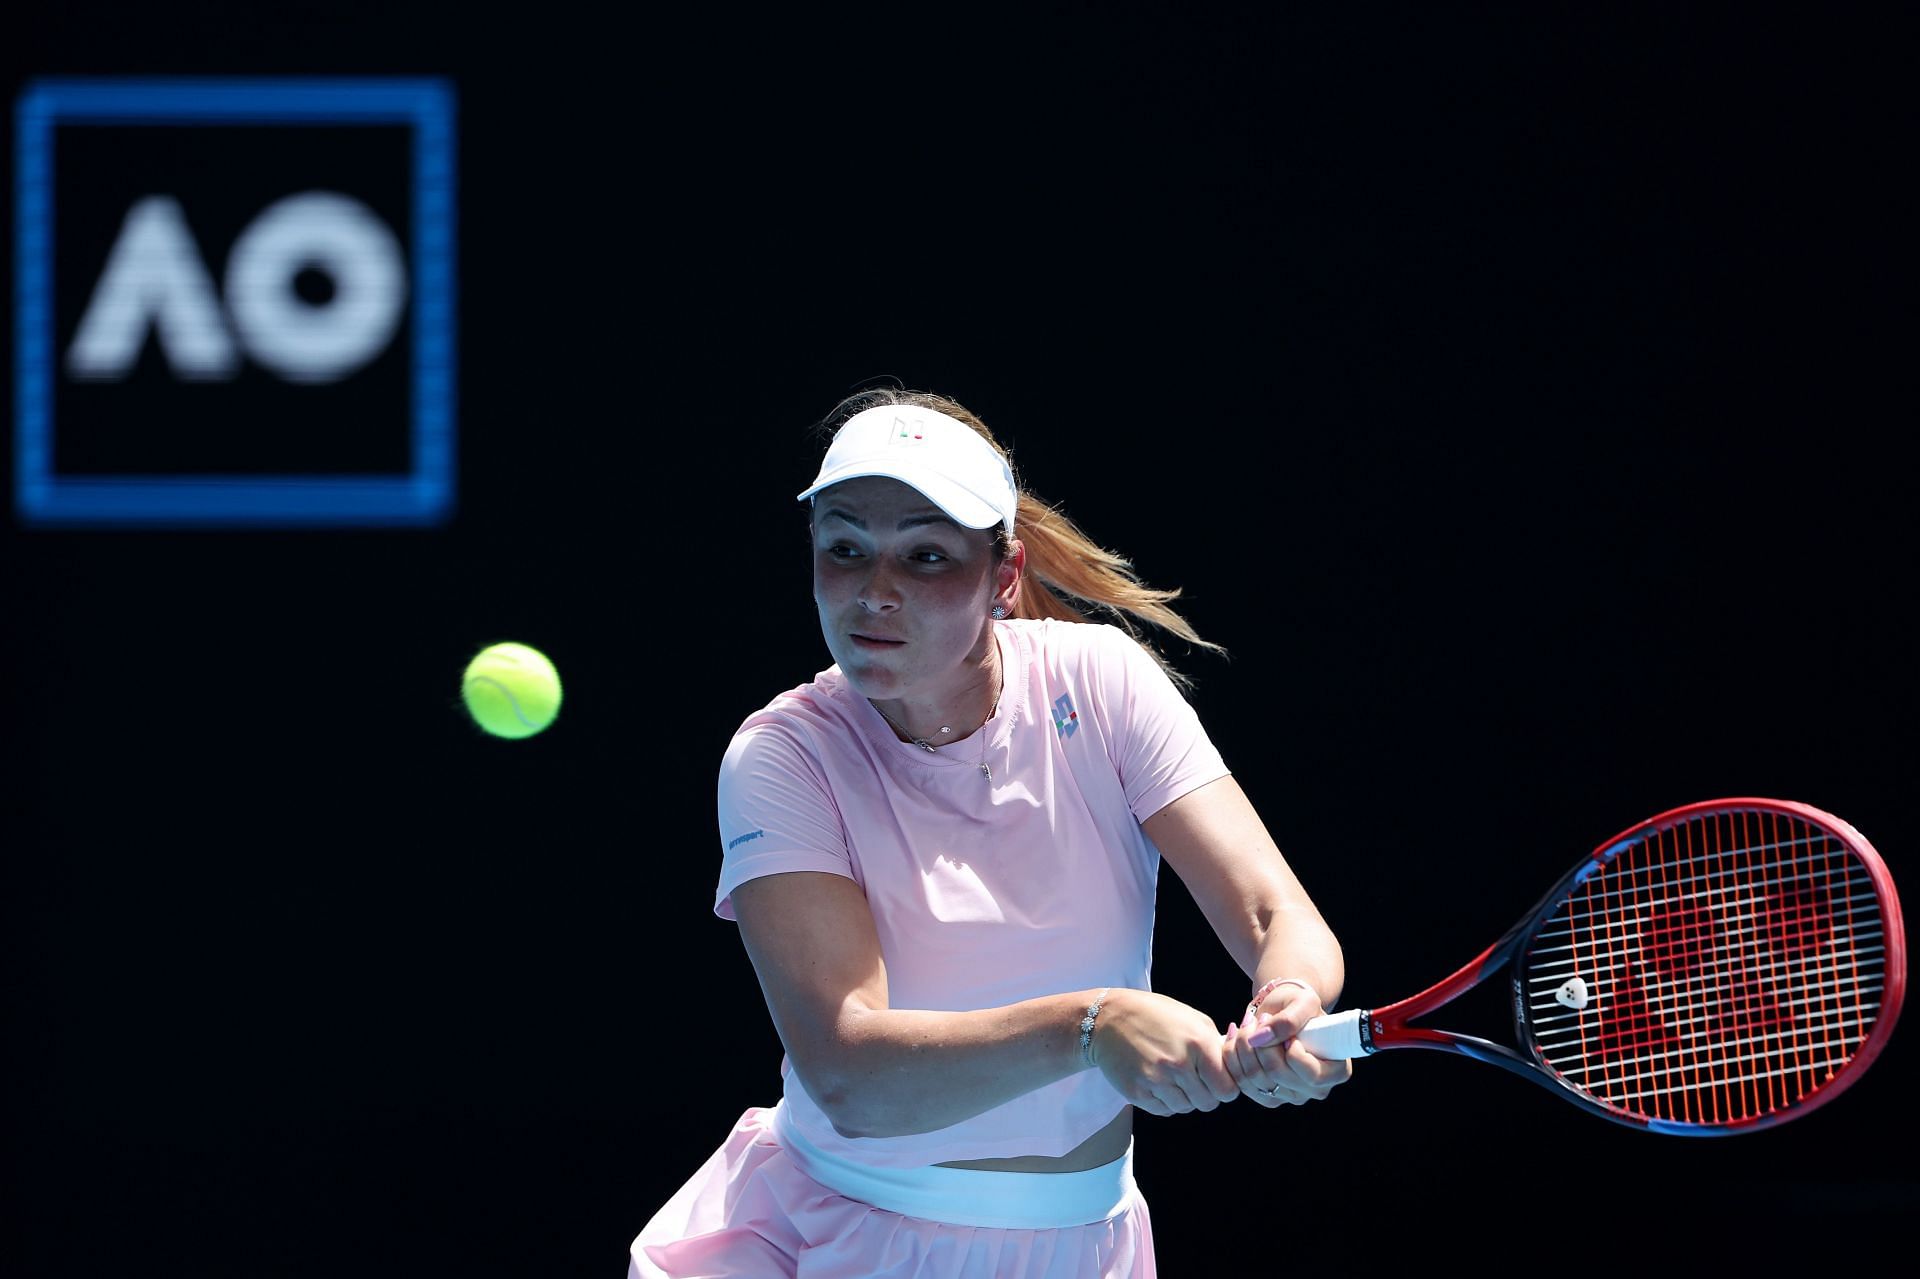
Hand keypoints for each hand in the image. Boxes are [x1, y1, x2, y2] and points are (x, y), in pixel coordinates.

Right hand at [1091, 989, 1240, 1116]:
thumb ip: (1216, 1042)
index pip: (1228, 1089)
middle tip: (1195, 1079)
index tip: (1218, 1080)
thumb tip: (1236, 1064)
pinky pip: (1164, 1110)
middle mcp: (1178, 1064)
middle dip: (1206, 1094)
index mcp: (1198, 1043)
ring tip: (1173, 1077)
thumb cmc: (1154, 1014)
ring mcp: (1156, 1080)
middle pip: (1208, 1103)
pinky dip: (1165, 1101)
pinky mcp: (1138, 1093)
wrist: (1107, 1019)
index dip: (1225, 1087)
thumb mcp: (1191, 1018)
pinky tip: (1158, 1081)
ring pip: (1186, 1108)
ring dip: (1185, 1097)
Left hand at [1222, 980, 1351, 1107]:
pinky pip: (1241, 1084)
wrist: (1283, 1011)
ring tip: (1247, 1023)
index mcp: (1337, 1071)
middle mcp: (1316, 1090)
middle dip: (1260, 1042)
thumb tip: (1261, 1037)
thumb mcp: (1302, 1002)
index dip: (1290, 1050)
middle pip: (1277, 1075)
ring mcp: (1291, 1096)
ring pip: (1254, 1080)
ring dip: (1243, 1046)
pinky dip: (1232, 1057)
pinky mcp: (1268, 1096)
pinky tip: (1236, 1035)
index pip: (1310, 1074)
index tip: (1281, 1024)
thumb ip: (1289, 1019)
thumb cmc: (1299, 1005)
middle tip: (1257, 1018)